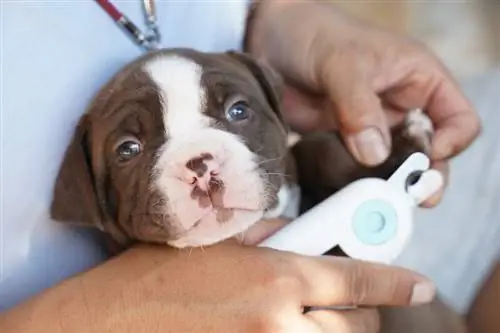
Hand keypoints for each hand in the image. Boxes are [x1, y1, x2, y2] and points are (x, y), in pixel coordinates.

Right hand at [1, 241, 434, 332]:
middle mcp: (279, 321)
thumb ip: (269, 239)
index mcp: (274, 276)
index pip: (357, 279)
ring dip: (336, 332)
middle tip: (349, 300)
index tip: (416, 283)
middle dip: (362, 311)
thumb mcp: (217, 241)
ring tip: (310, 318)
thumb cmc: (155, 275)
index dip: (393, 281)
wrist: (107, 321)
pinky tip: (287, 328)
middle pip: (356, 324)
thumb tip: (299, 238)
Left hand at [246, 0, 480, 205]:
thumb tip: (374, 155)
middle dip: (423, 176)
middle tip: (410, 196)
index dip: (452, 141)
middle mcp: (400, 109)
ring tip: (379, 201)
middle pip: (430, 153)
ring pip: (394, 167)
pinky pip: (359, 170)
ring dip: (389, 186)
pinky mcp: (344, 143)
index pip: (458, 119)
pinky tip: (350, 195)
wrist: (269, 40)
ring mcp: (372, 129)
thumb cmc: (314, 34)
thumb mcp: (342, 63)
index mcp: (418, 80)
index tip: (427, 156)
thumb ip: (359, 107)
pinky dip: (358, 184)